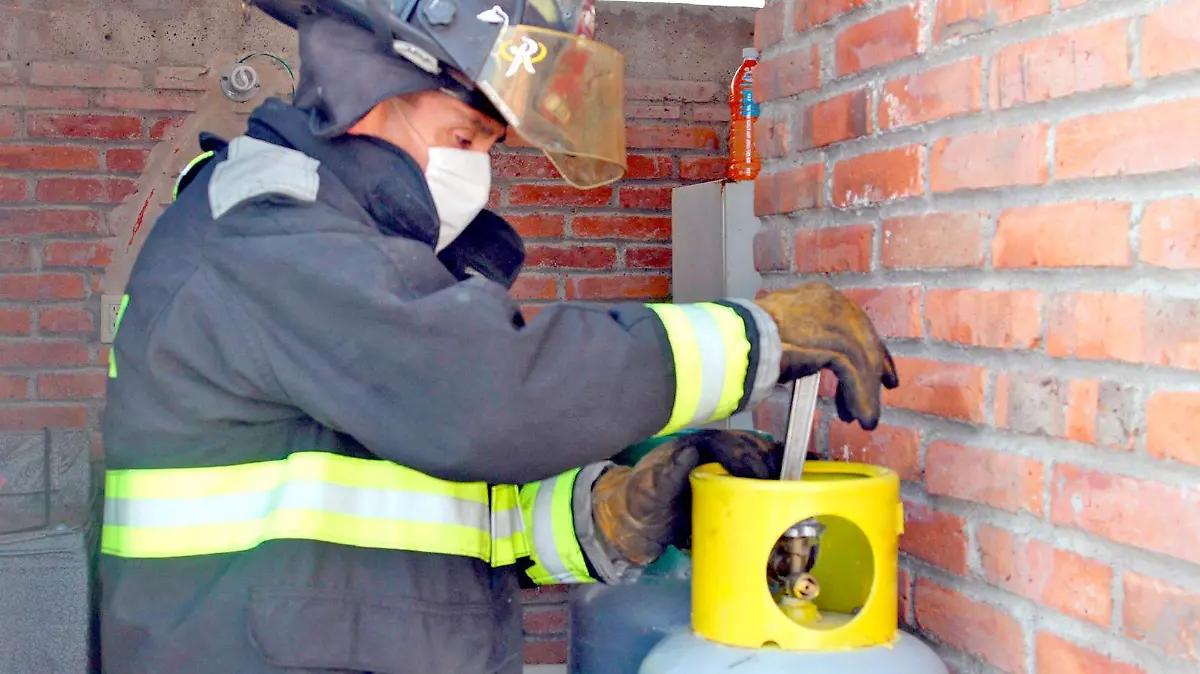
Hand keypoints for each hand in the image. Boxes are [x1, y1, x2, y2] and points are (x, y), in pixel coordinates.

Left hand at [591, 430, 784, 565]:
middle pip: (743, 446)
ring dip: (771, 464)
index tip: (759, 473)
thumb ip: (668, 472)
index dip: (744, 454)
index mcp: (691, 448)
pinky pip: (748, 475)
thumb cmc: (640, 502)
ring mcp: (716, 469)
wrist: (634, 522)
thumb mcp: (650, 489)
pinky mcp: (721, 486)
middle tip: (782, 477)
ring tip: (789, 479)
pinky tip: (781, 487)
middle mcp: (707, 454)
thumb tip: (689, 451)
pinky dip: (767, 477)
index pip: (725, 443)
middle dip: (764, 458)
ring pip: (750, 457)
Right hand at [755, 282, 898, 429]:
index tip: (877, 365)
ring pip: (862, 361)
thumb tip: (816, 359)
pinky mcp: (836, 345)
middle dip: (877, 367)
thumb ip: (808, 339)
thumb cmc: (749, 339)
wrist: (739, 342)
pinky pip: (855, 375)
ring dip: (865, 393)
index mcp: (819, 296)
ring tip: (865, 418)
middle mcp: (833, 303)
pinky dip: (860, 398)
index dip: (868, 345)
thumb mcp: (785, 332)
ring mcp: (837, 323)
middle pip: (865, 339)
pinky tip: (861, 416)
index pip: (854, 321)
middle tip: (885, 388)